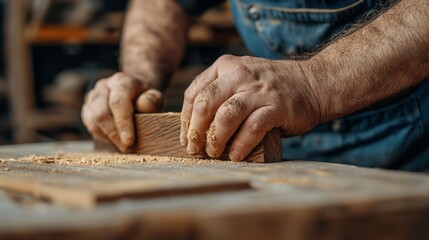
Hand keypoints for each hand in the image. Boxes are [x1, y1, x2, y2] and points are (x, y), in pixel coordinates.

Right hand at [82, 72, 162, 151]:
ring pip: (93, 121)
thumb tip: (144, 105)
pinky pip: (89, 124)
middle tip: (127, 148)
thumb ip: (152, 101)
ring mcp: (93, 95)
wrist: (135, 90)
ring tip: (122, 145)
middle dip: (114, 135)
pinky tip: (113, 139)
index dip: (123, 123)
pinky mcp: (87, 106)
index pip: (118, 103)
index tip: (129, 141)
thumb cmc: (145, 97)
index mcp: (121, 81)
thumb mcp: (154, 96)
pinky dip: (101, 135)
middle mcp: (104, 86)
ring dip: (107, 137)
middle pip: (102, 113)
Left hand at [180, 55, 321, 160]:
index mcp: (226, 66)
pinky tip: (236, 155)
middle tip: (195, 149)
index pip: (194, 93)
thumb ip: (221, 94)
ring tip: (214, 153)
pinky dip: (241, 145)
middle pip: (205, 104)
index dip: (186, 119)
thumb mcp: (242, 79)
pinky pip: (252, 128)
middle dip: (195, 130)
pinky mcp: (276, 107)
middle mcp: (240, 74)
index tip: (186, 138)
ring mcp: (258, 90)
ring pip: (225, 116)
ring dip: (215, 139)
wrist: (313, 83)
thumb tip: (195, 129)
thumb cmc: (271, 88)